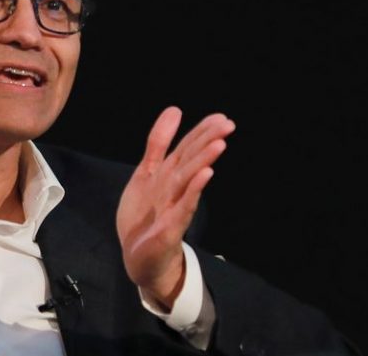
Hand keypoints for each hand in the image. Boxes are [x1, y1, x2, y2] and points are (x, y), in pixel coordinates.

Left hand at [116, 107, 234, 308]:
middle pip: (192, 160)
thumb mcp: (147, 172)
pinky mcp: (171, 227)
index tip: (221, 116)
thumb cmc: (145, 215)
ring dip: (203, 161)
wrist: (138, 257)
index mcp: (169, 174)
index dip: (202, 131)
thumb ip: (159, 142)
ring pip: (189, 179)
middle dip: (208, 141)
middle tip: (228, 124)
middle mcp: (175, 188)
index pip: (188, 147)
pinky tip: (206, 175)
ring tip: (219, 144)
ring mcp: (174, 206)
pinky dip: (194, 190)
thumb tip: (175, 109)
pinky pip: (184, 206)